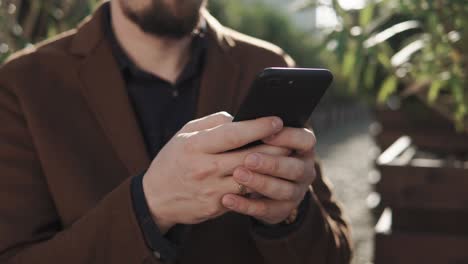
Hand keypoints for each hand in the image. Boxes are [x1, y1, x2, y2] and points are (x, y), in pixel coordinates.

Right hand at [142, 112, 287, 232]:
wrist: (155, 198)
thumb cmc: (173, 159)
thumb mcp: (184, 134)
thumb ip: (213, 123)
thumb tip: (241, 118)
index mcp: (194, 146)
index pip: (233, 135)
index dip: (258, 127)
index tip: (276, 120)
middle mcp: (203, 169)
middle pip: (248, 158)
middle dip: (274, 148)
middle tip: (292, 139)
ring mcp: (210, 191)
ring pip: (251, 179)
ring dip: (271, 169)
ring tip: (286, 157)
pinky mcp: (215, 208)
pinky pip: (243, 196)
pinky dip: (258, 185)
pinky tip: (270, 177)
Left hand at [222, 127, 316, 224]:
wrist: (260, 187)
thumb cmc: (259, 152)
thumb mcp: (262, 140)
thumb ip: (258, 131)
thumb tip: (242, 121)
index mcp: (303, 148)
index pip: (305, 140)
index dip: (288, 137)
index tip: (265, 134)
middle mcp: (304, 171)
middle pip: (294, 168)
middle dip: (271, 163)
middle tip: (249, 159)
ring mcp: (295, 193)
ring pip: (282, 190)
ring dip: (259, 183)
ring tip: (237, 175)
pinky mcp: (281, 211)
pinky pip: (265, 209)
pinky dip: (245, 205)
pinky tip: (228, 198)